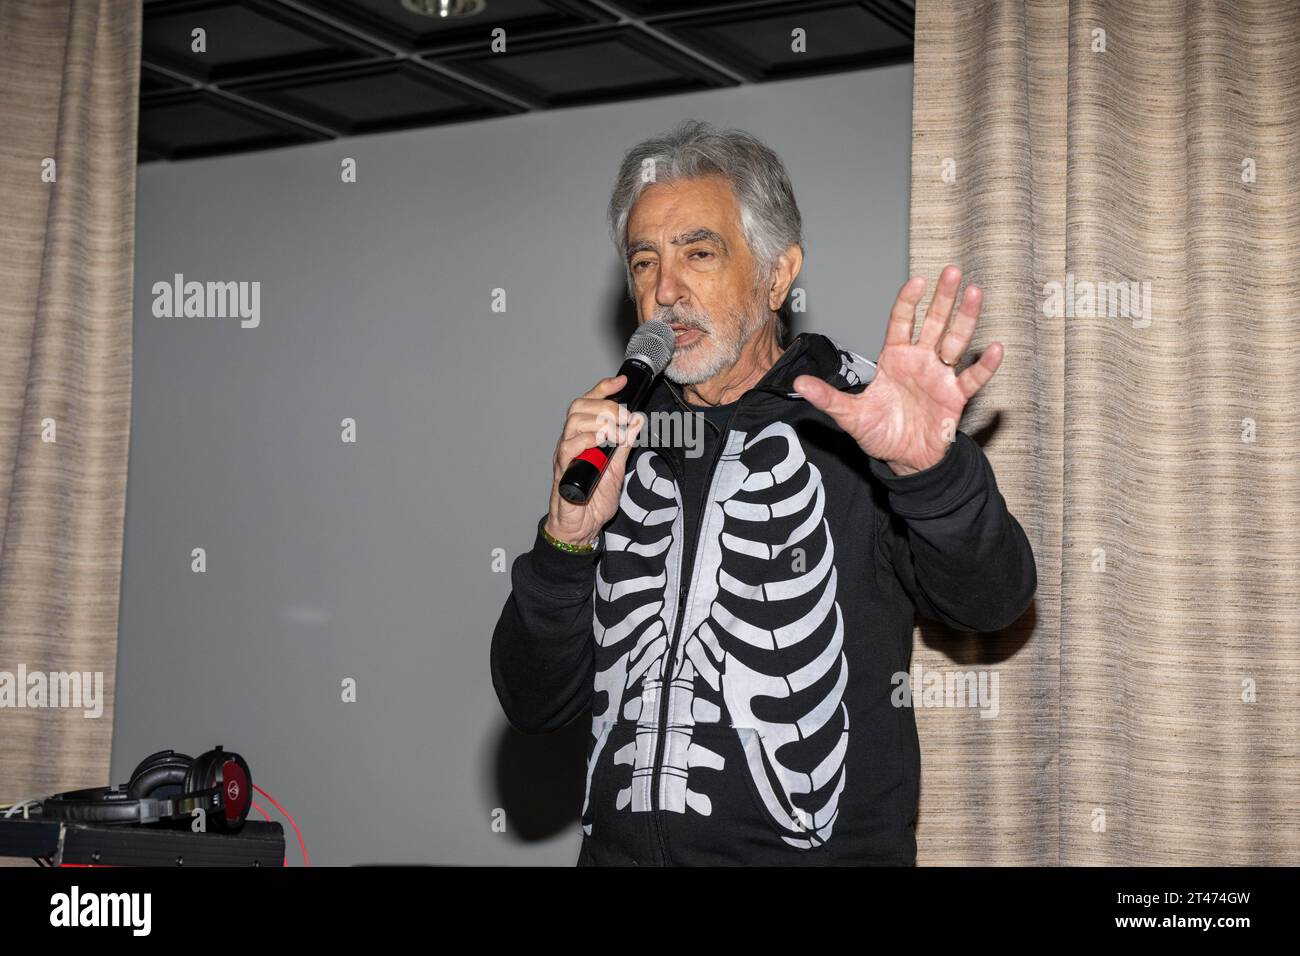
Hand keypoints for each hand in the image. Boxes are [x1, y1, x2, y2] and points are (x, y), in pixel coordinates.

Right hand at [545, 374, 643, 545]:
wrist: (582, 527)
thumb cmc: (594, 499)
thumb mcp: (616, 468)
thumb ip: (624, 445)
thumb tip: (636, 422)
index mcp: (584, 437)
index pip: (589, 403)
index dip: (603, 388)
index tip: (621, 381)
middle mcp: (571, 441)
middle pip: (579, 406)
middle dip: (605, 405)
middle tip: (624, 417)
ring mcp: (564, 454)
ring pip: (573, 421)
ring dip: (600, 422)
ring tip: (616, 434)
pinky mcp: (562, 469)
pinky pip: (569, 446)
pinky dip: (588, 440)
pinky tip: (601, 445)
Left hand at [793, 265, 1002, 475]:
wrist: (902, 460)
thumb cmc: (879, 433)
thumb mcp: (850, 415)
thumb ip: (828, 397)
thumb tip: (798, 384)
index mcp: (895, 359)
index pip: (902, 323)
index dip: (909, 302)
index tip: (917, 281)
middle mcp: (920, 362)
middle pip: (933, 323)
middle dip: (943, 297)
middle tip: (953, 272)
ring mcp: (940, 376)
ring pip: (955, 341)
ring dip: (966, 319)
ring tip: (976, 294)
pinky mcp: (955, 397)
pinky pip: (972, 378)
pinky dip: (984, 365)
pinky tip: (995, 348)